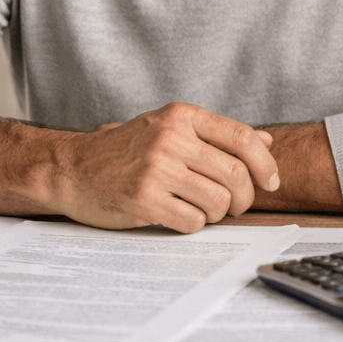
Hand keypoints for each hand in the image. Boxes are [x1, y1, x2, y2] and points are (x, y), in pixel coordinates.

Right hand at [51, 102, 279, 232]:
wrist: (71, 167)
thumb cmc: (125, 150)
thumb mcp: (170, 128)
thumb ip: (217, 135)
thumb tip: (267, 143)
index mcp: (182, 117)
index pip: (243, 138)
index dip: (266, 164)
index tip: (271, 182)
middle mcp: (171, 139)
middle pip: (236, 174)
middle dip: (245, 197)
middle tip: (236, 205)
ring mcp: (156, 169)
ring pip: (218, 201)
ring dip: (218, 213)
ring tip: (204, 209)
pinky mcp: (143, 200)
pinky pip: (192, 221)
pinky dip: (194, 224)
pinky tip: (180, 216)